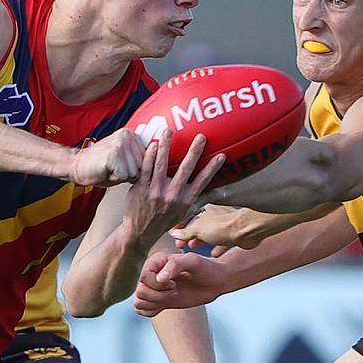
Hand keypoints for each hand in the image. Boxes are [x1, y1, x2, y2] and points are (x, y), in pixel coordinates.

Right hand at [68, 129, 145, 186]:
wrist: (75, 165)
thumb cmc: (99, 166)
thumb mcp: (123, 159)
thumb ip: (137, 158)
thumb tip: (155, 163)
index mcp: (130, 135)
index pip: (147, 159)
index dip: (132, 168)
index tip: (117, 163)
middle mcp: (127, 136)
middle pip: (142, 167)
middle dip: (128, 173)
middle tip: (112, 167)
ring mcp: (121, 143)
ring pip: (134, 172)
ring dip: (121, 176)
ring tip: (109, 168)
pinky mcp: (114, 153)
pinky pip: (124, 175)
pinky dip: (114, 178)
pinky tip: (105, 170)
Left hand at [123, 129, 224, 245]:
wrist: (140, 232)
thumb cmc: (165, 221)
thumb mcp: (186, 213)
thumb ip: (202, 200)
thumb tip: (221, 191)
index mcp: (186, 201)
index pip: (202, 182)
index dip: (212, 168)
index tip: (222, 155)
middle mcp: (173, 195)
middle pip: (185, 169)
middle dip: (194, 152)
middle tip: (201, 136)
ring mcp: (156, 191)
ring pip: (162, 164)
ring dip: (166, 145)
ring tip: (169, 130)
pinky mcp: (141, 188)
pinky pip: (146, 168)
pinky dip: (149, 155)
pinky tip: (153, 144)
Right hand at [134, 251, 227, 316]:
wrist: (215, 281)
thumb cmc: (206, 268)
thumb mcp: (192, 262)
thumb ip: (174, 265)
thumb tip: (160, 279)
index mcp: (156, 261)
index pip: (144, 278)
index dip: (157, 285)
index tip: (174, 283)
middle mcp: (152, 274)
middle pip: (140, 291)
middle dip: (158, 295)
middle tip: (175, 290)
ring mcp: (154, 288)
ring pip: (139, 302)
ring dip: (155, 303)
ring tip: (172, 296)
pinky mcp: (157, 300)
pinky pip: (141, 310)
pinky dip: (151, 311)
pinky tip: (166, 305)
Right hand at [173, 204, 263, 256]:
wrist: (247, 230)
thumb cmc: (224, 225)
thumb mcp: (198, 229)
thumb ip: (185, 232)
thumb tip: (174, 234)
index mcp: (203, 210)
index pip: (186, 216)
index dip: (178, 226)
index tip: (172, 234)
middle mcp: (213, 216)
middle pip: (197, 226)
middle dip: (188, 236)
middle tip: (181, 244)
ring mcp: (224, 225)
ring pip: (209, 234)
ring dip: (200, 241)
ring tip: (193, 248)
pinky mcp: (233, 235)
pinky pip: (222, 243)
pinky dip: (216, 248)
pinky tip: (213, 254)